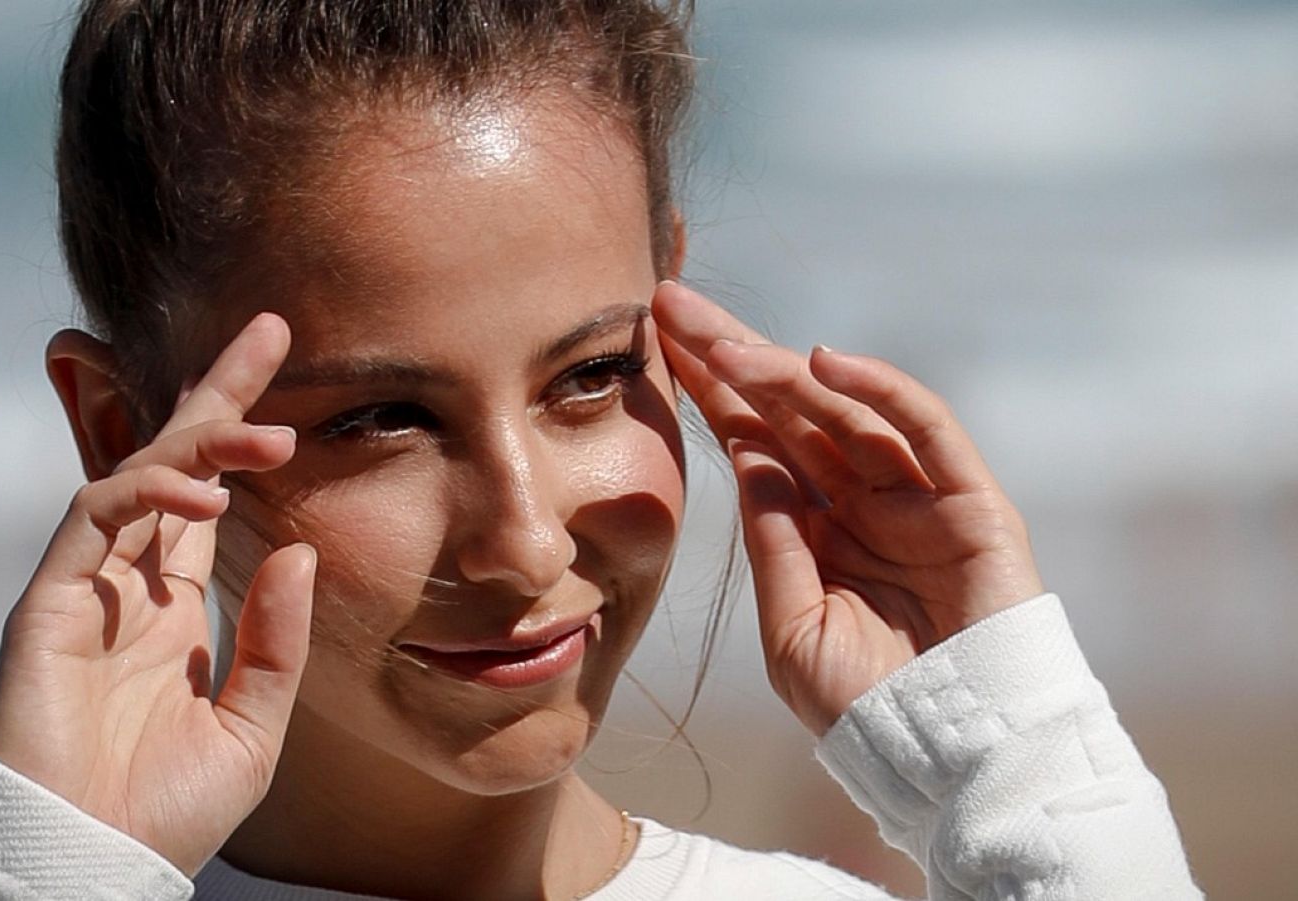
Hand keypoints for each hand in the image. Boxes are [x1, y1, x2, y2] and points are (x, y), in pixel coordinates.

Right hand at [0, 313, 314, 874]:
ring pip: (134, 475)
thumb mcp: (253, 725)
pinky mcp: (46, 602)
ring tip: (269, 435)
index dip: (239, 440)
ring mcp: (84, 587)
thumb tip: (297, 549)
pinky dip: (146, 493)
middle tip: (270, 331)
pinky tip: (206, 497)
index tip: (289, 387)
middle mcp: (128, 584)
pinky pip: (92, 518)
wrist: (94, 864)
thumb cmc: (164, 810)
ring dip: (200, 442)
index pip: (206, 499)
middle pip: (170, 461)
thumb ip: (276, 639)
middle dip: (216, 394)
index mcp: (172, 607)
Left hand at [652, 281, 1043, 734]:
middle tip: (675, 306)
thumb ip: (773, 540)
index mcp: (818, 529)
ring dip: (786, 371)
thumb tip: (742, 455)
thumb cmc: (868, 710)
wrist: (951, 764)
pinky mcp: (971, 502)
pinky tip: (820, 362)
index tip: (657, 344)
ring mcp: (918, 497)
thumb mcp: (792, 624)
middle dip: (733, 358)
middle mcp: (865, 501)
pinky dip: (878, 389)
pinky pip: (924, 428)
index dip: (710, 392)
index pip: (757, 442)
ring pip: (847, 410)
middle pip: (792, 410)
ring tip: (726, 345)